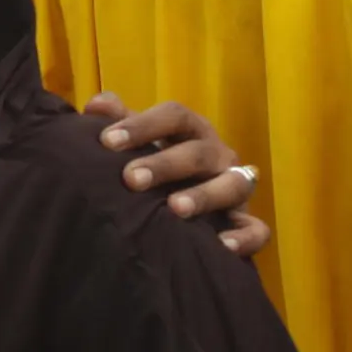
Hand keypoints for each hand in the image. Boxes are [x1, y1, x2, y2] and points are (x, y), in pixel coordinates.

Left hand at [85, 93, 270, 256]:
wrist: (190, 206)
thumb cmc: (158, 167)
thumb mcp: (141, 141)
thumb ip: (119, 122)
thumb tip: (95, 106)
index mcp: (191, 130)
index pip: (174, 116)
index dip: (142, 125)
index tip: (107, 141)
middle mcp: (217, 154)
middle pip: (197, 151)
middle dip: (164, 164)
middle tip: (130, 179)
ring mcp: (236, 187)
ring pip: (232, 185)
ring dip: (205, 195)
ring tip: (175, 208)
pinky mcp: (246, 223)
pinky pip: (256, 230)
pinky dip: (244, 237)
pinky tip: (220, 246)